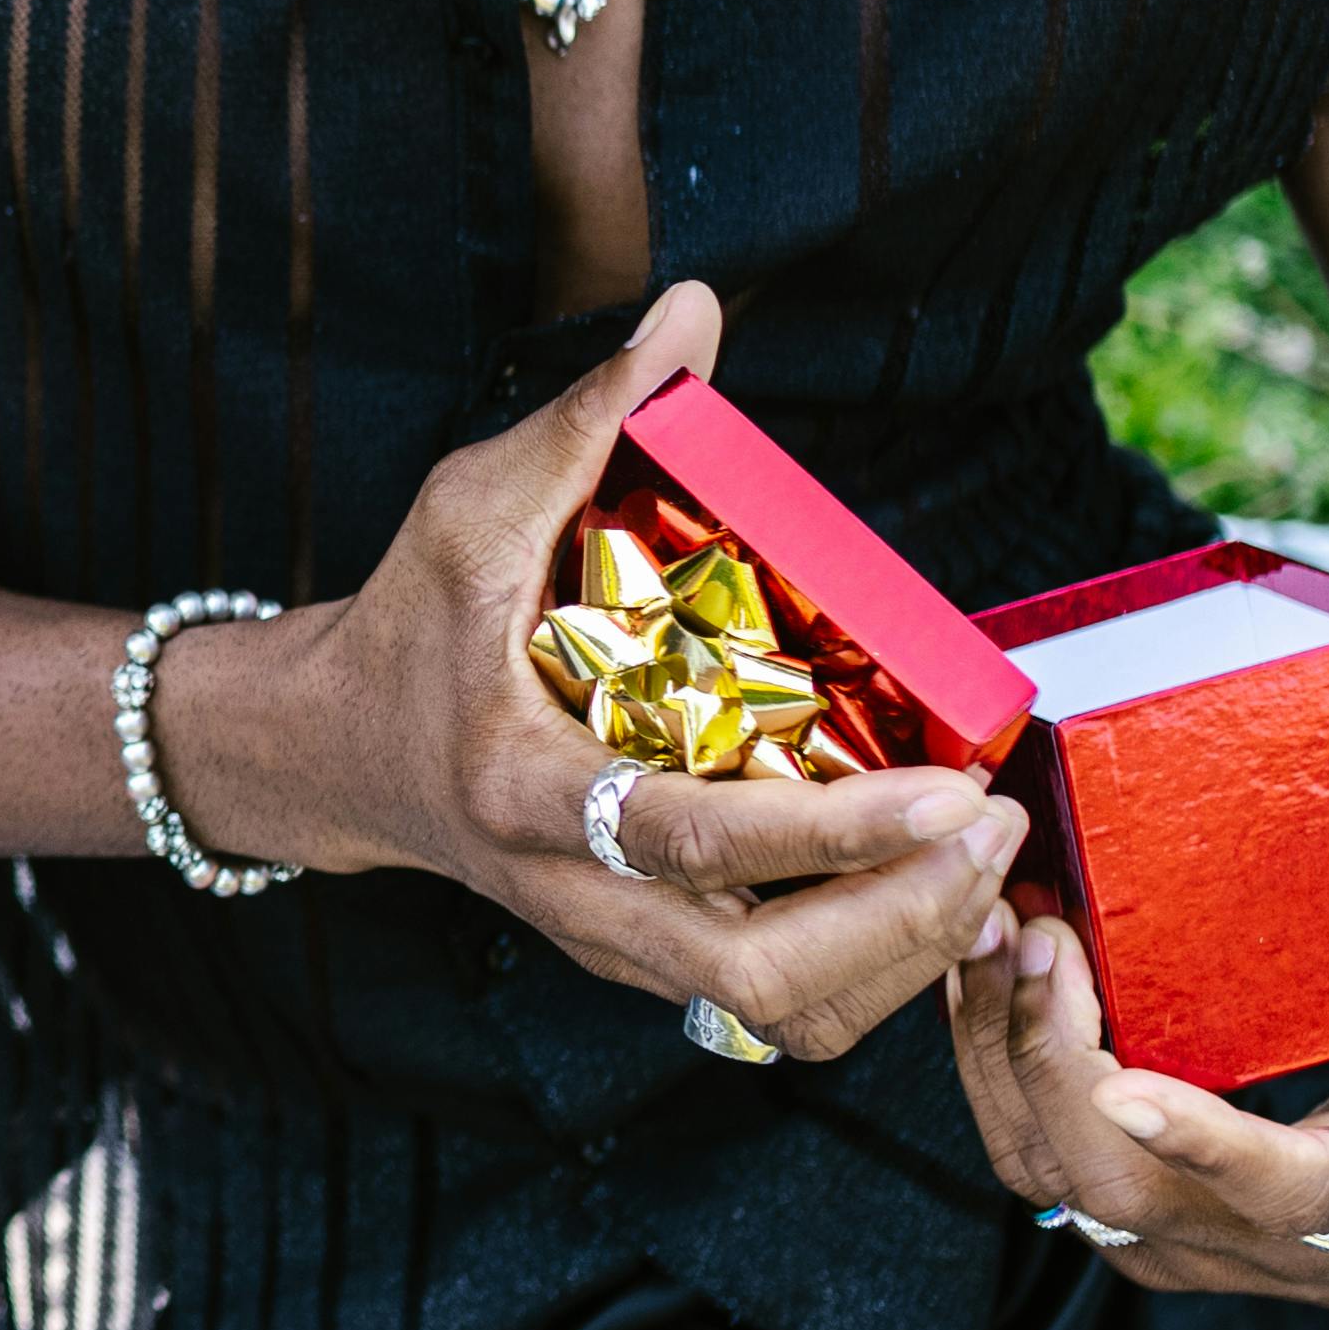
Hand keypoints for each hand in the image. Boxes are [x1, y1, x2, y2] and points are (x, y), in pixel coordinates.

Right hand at [162, 280, 1030, 1066]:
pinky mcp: (642, 958)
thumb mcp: (473, 507)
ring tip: (985, 865)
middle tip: (994, 827)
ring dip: (903, 959)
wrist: (334, 754)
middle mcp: (572, 891)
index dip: (837, 829)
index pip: (696, 837)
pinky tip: (937, 898)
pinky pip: (775, 1010)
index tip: (952, 785)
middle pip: (761, 977)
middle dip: (902, 921)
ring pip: (780, 1016)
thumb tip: (694, 313)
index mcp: (526, 788)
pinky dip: (873, 972)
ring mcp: (610, 942)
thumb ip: (589, 417)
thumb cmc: (408, 626)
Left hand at [947, 758, 1328, 1317]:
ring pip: (1052, 1177)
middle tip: (1035, 933)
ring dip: (999, 1054)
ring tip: (987, 930)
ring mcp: (1185, 1247)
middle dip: (1049, 1056)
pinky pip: (1036, 1162)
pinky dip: (995, 1069)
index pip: (1281, 1186)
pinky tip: (983, 973)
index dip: (1202, 1144)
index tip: (1127, 1091)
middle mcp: (1262, 1242)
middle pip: (1117, 1184)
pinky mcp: (1135, 1233)